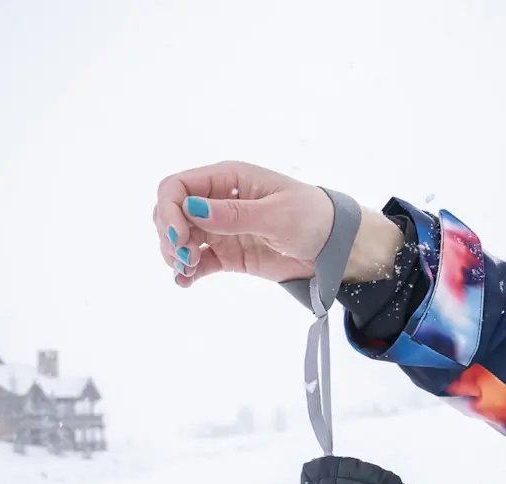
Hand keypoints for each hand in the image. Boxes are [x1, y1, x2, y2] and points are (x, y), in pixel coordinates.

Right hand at [152, 160, 404, 287]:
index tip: (180, 239)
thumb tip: (192, 209)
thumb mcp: (277, 214)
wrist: (335, 247)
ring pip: (179, 238)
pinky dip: (187, 272)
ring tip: (186, 273)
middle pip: (171, 212)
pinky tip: (186, 283)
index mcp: (227, 178)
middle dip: (169, 235)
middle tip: (183, 260)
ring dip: (175, 255)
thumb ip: (234, 214)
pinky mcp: (228, 253)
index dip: (170, 210)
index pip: (177, 187)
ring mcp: (220, 229)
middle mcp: (217, 200)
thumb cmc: (313, 218)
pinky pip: (198, 261)